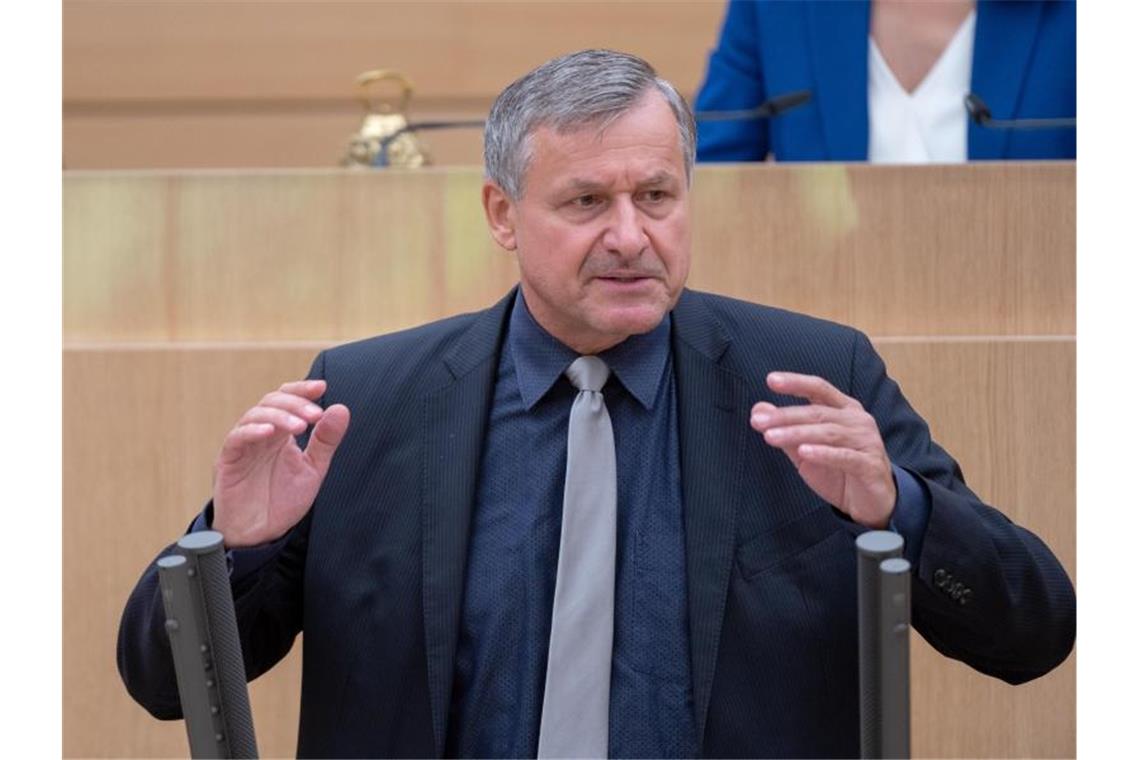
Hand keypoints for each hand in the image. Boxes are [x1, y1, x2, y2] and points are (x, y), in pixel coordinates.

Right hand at [212, 379, 349, 547]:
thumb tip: (341, 409)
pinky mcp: (228, 460)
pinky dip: (253, 430)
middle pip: (272, 401)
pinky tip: (270, 432)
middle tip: (315, 415)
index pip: (288, 399)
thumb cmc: (282, 501)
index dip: (302, 390)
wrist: (260, 534)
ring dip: (279, 416)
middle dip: (296, 403)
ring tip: (301, 427)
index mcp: (281, 433)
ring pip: (255, 414)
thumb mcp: (313, 470)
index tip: (322, 387)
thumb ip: (325, 441)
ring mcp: (244, 445)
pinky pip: (237, 437)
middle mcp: (261, 434)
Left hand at [750, 372, 894, 528]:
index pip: (819, 388)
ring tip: (771, 437)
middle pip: (818, 412)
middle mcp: (857, 421)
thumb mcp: (806, 450)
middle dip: (785, 416)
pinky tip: (804, 453)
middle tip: (758, 421)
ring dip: (797, 434)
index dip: (796, 383)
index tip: (770, 380)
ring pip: (828, 433)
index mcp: (844, 410)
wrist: (871, 502)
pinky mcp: (870, 465)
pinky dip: (824, 454)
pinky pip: (845, 457)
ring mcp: (866, 441)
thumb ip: (785, 430)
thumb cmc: (839, 471)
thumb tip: (758, 409)